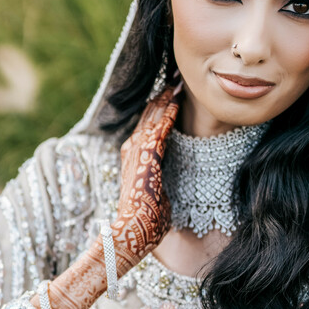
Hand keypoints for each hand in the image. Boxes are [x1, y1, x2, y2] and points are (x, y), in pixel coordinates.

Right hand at [111, 80, 182, 269]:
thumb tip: (168, 183)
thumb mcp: (154, 192)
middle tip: (175, 76)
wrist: (131, 232)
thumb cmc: (145, 221)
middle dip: (163, 96)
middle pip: (149, 115)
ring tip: (177, 81)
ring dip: (165, 98)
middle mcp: (132, 150)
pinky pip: (158, 130)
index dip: (160, 107)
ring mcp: (136, 153)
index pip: (148, 125)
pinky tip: (175, 101)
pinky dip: (167, 114)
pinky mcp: (145, 158)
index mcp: (135, 156)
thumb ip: (160, 180)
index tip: (173, 92)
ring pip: (152, 117)